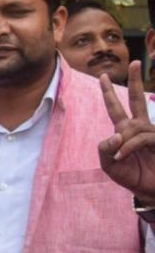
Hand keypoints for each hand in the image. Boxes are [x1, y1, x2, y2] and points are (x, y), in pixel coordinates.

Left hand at [100, 61, 154, 202]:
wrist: (150, 190)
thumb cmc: (131, 176)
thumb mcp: (109, 164)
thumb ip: (105, 149)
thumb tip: (116, 134)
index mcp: (125, 131)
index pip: (115, 108)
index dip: (108, 93)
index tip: (102, 77)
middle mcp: (139, 127)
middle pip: (136, 100)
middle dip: (135, 81)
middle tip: (135, 62)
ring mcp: (152, 132)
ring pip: (131, 127)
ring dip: (123, 142)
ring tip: (121, 157)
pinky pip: (140, 137)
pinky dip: (129, 146)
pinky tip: (124, 156)